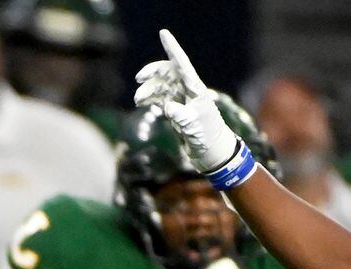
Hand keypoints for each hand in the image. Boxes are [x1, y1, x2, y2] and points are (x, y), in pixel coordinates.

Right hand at [133, 30, 241, 173]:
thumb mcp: (193, 125)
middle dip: (152, 72)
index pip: (182, 64)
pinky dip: (150, 98)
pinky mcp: (177, 110)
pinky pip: (160, 97)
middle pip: (168, 72)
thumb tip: (166, 106)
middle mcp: (188, 91)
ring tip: (138, 100)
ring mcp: (182, 99)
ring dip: (148, 89)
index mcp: (195, 89)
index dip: (172, 48)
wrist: (212, 152)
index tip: (163, 33)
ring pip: (161, 85)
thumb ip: (179, 114)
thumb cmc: (207, 137)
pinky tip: (142, 104)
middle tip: (139, 79)